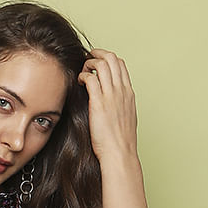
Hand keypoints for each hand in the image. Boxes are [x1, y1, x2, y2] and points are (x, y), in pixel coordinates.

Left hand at [78, 49, 139, 167]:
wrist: (120, 154)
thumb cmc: (120, 142)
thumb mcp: (126, 118)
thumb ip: (120, 105)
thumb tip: (112, 103)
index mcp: (128, 93)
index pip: (121, 65)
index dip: (108, 59)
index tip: (98, 63)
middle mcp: (121, 91)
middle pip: (112, 58)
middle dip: (98, 53)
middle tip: (87, 59)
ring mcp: (111, 96)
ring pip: (101, 64)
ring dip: (89, 63)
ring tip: (82, 71)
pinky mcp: (99, 103)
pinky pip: (90, 77)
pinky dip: (83, 75)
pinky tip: (79, 82)